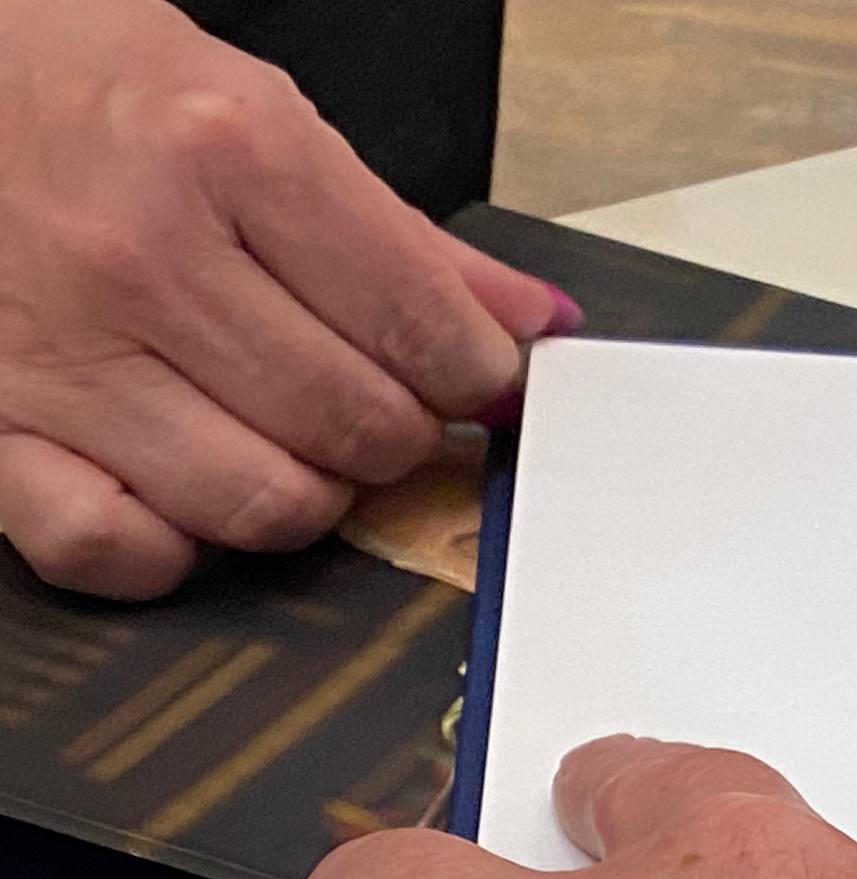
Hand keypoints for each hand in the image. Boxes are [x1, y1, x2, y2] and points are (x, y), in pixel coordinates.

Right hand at [0, 0, 570, 599]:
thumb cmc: (75, 88)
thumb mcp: (247, 106)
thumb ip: (398, 232)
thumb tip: (531, 322)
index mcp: (224, 149)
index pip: (423, 326)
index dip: (474, 373)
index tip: (473, 377)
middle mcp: (141, 255)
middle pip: (358, 426)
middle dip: (398, 432)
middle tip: (379, 402)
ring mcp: (61, 352)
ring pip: (265, 505)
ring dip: (308, 494)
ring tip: (289, 438)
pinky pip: (116, 548)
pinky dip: (170, 546)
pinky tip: (184, 492)